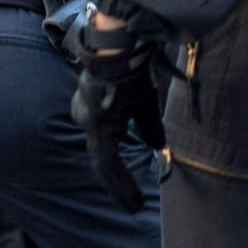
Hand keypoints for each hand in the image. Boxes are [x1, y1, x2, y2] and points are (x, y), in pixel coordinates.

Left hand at [70, 16, 164, 211]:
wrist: (120, 42)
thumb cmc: (132, 64)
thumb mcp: (143, 99)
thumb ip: (147, 124)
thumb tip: (157, 145)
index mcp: (98, 109)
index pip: (105, 143)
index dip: (116, 167)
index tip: (128, 182)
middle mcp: (89, 116)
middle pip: (101, 154)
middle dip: (115, 178)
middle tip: (131, 202)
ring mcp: (91, 120)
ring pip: (103, 162)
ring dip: (118, 185)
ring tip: (133, 206)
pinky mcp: (97, 123)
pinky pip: (106, 161)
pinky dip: (118, 181)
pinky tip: (130, 197)